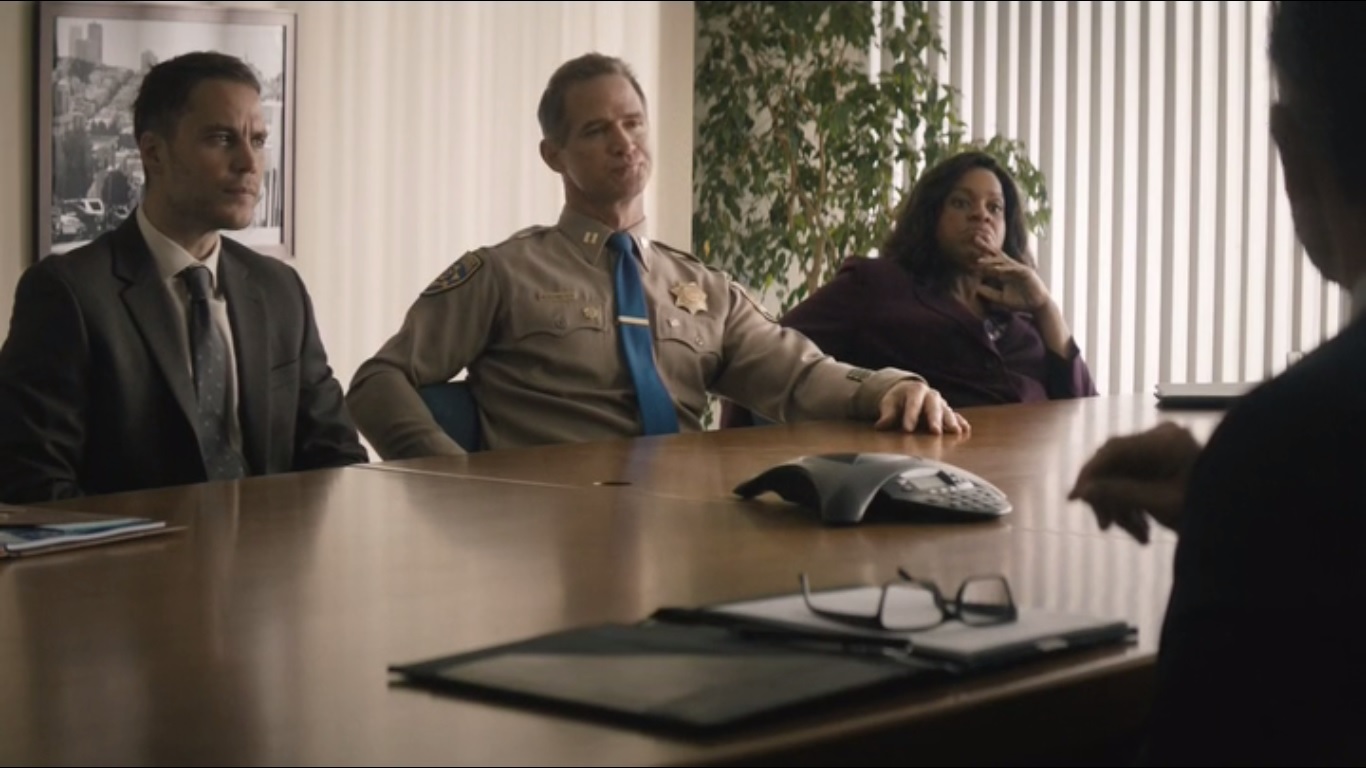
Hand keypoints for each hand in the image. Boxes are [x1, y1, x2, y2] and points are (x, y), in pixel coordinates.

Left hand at [873, 379, 970, 434]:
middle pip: (933, 406)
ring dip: (951, 422)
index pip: (913, 403)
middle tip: (935, 432)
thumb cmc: (898, 399)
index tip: (907, 429)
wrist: (909, 391)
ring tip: (955, 432)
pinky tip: (965, 430)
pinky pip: (955, 416)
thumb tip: (880, 425)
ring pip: (947, 411)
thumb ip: (887, 415)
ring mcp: (940, 403)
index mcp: (915, 390)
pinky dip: (960, 422)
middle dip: (934, 419)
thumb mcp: (889, 403)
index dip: (910, 416)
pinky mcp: (946, 411)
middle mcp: (930, 395)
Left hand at [972, 234, 1050, 310]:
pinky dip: (1005, 269)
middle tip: (975, 239)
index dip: (983, 254)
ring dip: (991, 261)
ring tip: (979, 261)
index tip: (971, 248)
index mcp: (1005, 272)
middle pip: (997, 255)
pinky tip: (996, 269)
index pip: (992, 261)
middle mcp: (1011, 268)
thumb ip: (990, 293)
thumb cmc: (1021, 301)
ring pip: (1003, 262)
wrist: (1037, 305)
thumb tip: (976, 289)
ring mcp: (1019, 269)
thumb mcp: (1001, 298)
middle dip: (987, 247)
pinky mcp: (1026, 273)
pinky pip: (1014, 270)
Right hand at [1068, 422, 1202, 543]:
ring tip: (1137, 536)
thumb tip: (1081, 492)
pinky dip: (1136, 504)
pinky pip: (1139, 480)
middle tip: (1105, 526)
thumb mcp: (1160, 504)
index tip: (1075, 499)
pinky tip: (1143, 529)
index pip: (1113, 450)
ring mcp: (1166, 450)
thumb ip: (1118, 494)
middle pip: (1117, 464)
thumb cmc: (1209, 508)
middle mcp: (1162, 438)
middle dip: (1110, 497)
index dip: (1090, 474)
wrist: (1248, 518)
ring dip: (1124, 506)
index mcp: (1163, 440)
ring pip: (1126, 475)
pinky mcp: (1168, 465)